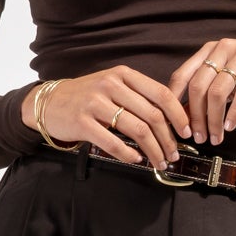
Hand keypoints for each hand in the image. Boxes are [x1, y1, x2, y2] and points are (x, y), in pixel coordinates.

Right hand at [21, 65, 193, 168]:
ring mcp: (95, 103)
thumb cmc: (86, 96)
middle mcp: (111, 85)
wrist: (49, 102)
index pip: (161, 94)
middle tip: (174, 154)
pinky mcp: (83, 122)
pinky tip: (137, 159)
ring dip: (154, 150)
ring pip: (137, 130)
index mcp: (123, 74)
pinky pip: (114, 143)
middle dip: (169, 139)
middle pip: (153, 115)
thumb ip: (138, 96)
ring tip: (160, 161)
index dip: (178, 115)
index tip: (186, 132)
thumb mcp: (113, 85)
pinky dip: (129, 154)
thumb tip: (172, 118)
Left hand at [167, 39, 235, 143]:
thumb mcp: (226, 77)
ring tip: (215, 137)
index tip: (175, 124)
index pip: (182, 75)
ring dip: (214, 119)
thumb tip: (184, 116)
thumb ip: (207, 91)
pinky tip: (230, 126)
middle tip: (198, 137)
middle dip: (196, 117)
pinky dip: (234, 112)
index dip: (175, 102)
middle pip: (198, 87)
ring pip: (218, 92)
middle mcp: (222, 49)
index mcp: (208, 51)